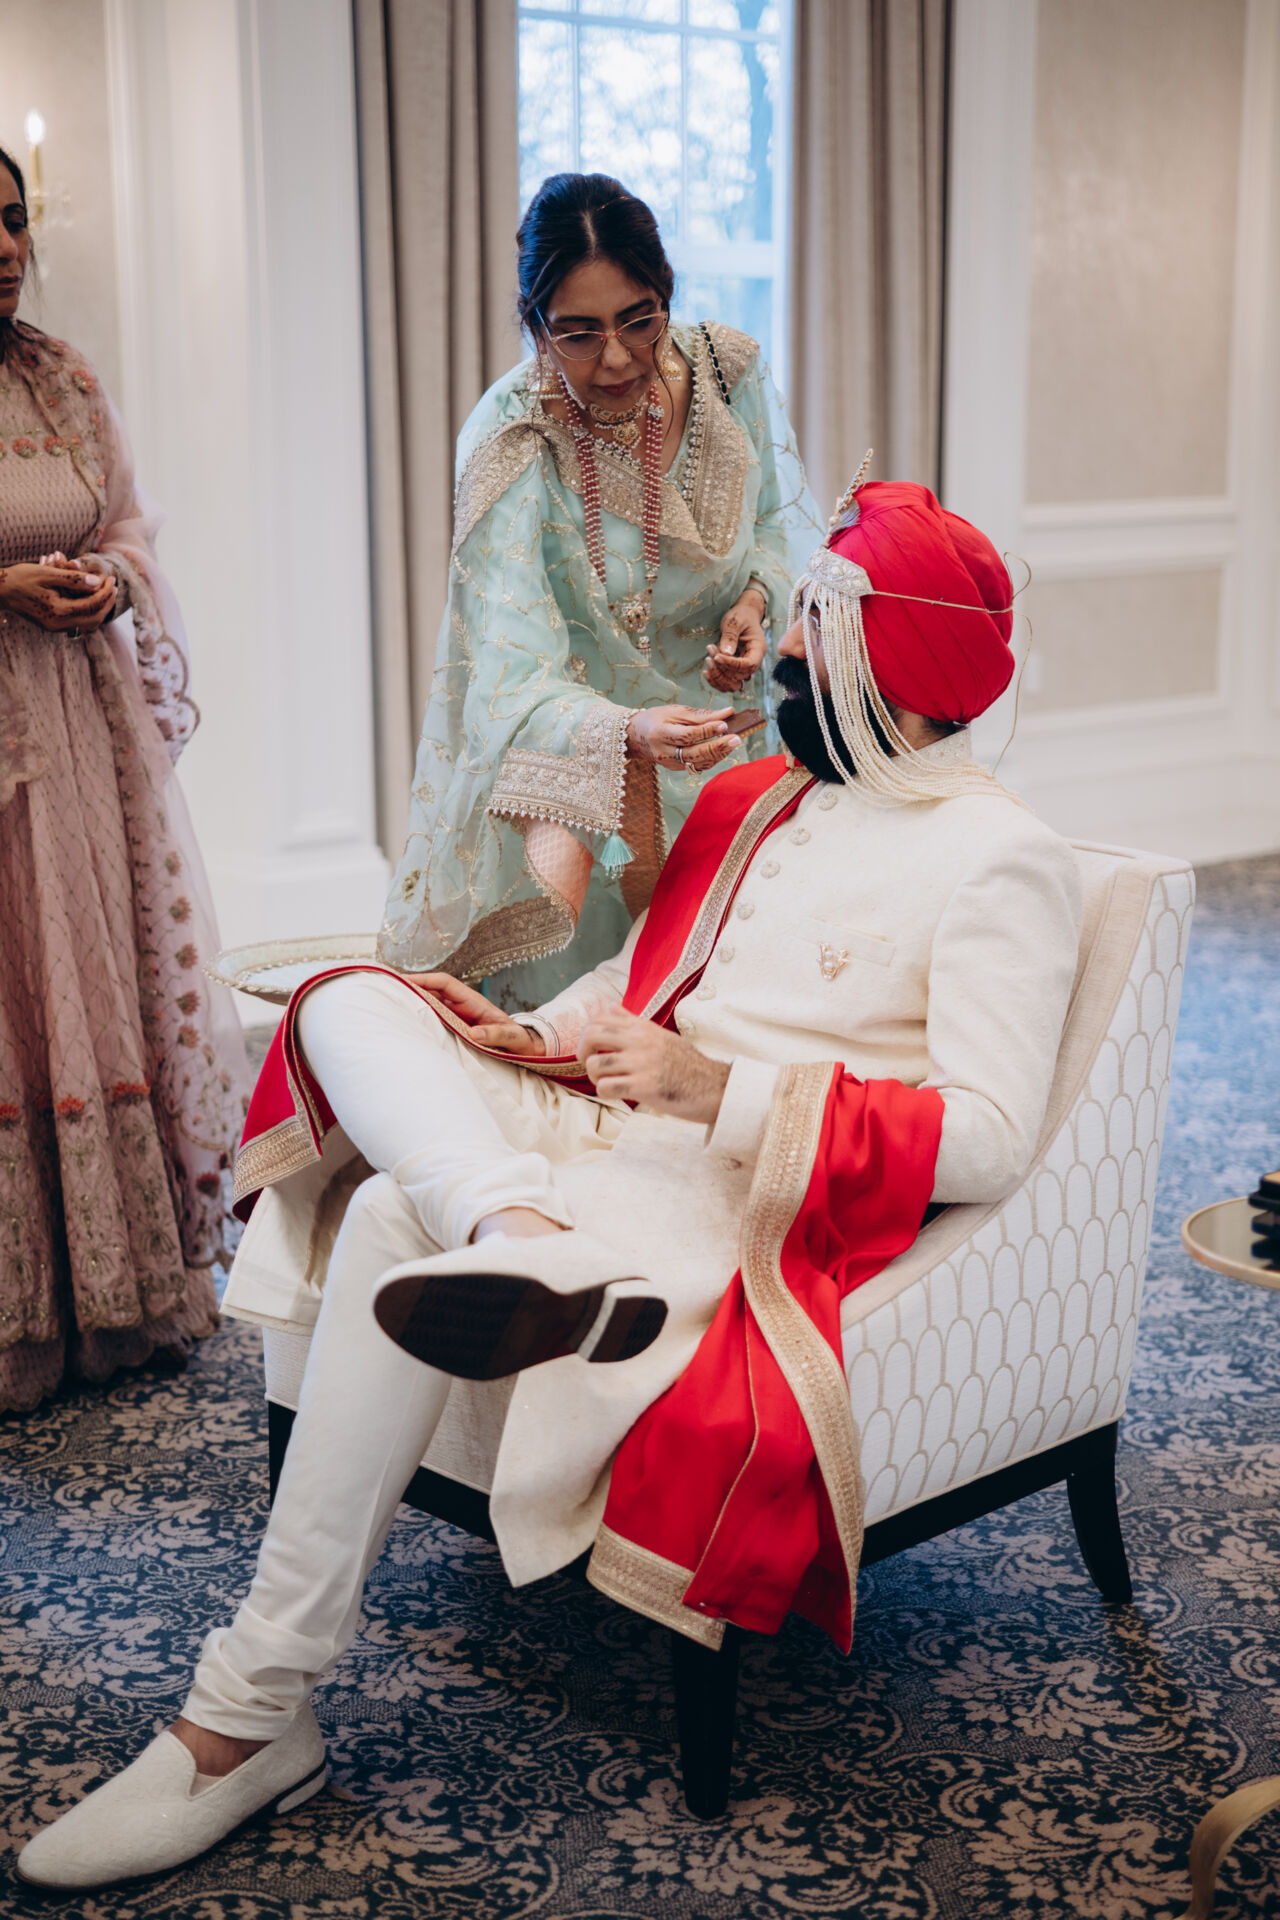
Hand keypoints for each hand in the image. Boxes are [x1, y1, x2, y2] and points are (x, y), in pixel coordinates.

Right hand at [0, 560, 116, 632]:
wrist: (1, 591)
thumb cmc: (22, 578)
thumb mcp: (48, 573)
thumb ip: (73, 579)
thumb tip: (97, 581)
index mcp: (57, 611)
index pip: (91, 605)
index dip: (105, 592)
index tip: (111, 579)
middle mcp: (58, 624)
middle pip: (94, 619)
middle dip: (107, 603)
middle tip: (113, 587)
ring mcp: (55, 628)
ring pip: (87, 625)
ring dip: (99, 610)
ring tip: (105, 592)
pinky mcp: (52, 626)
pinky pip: (77, 624)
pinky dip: (88, 613)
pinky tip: (91, 599)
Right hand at [400, 972, 545, 1054]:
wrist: (524, 1049)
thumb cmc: (518, 1041)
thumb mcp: (511, 1038)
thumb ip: (495, 1034)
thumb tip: (474, 1033)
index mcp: (473, 1001)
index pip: (445, 983)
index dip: (425, 980)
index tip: (405, 981)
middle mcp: (461, 1006)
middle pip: (431, 991)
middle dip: (410, 987)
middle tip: (385, 988)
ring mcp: (456, 1017)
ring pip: (429, 1004)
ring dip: (411, 1002)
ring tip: (387, 1003)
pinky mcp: (453, 1028)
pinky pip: (433, 1019)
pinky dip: (419, 1017)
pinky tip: (403, 1022)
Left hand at [581, 1007, 729, 1123]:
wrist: (713, 1087)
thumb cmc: (686, 1065)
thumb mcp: (660, 1036)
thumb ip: (631, 1022)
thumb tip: (609, 1006)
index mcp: (643, 1028)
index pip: (600, 1018)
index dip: (587, 1034)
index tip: (592, 1048)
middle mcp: (641, 1041)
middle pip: (592, 1035)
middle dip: (583, 1052)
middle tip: (591, 1065)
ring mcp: (642, 1063)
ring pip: (596, 1064)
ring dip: (595, 1077)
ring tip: (608, 1082)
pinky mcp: (644, 1086)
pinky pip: (607, 1087)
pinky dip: (605, 1092)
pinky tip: (617, 1094)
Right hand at [626, 704, 740, 774]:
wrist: (636, 737)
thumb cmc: (657, 719)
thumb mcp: (675, 711)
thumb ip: (701, 715)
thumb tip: (727, 713)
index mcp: (660, 733)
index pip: (687, 735)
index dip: (706, 731)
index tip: (724, 724)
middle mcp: (664, 752)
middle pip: (694, 753)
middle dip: (718, 747)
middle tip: (737, 738)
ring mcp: (669, 764)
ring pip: (699, 762)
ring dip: (719, 754)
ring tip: (734, 742)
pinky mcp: (676, 769)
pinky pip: (698, 766)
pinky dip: (712, 758)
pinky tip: (723, 749)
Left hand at [704, 586, 766, 692]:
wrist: (743, 616)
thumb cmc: (741, 616)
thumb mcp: (735, 621)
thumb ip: (731, 636)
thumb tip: (726, 653)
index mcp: (758, 649)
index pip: (748, 664)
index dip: (732, 663)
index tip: (717, 656)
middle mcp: (754, 661)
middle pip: (740, 676)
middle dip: (722, 668)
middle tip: (710, 651)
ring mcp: (745, 668)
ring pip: (733, 684)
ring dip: (718, 677)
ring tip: (707, 660)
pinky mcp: (736, 671)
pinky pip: (727, 683)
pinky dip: (716, 681)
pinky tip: (706, 672)